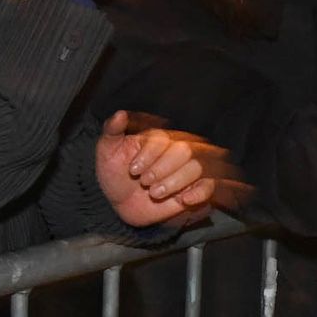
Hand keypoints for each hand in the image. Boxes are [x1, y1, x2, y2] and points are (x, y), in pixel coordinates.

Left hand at [97, 113, 231, 227]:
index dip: (149, 155)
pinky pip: (209, 186)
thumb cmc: (115, 174)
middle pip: (185, 151)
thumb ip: (112, 130)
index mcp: (159, 139)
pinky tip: (183, 199)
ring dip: (174, 183)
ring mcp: (187, 170)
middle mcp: (177, 151)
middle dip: (162, 169)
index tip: (133, 170)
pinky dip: (199, 192)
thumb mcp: (107, 151)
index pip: (164, 139)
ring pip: (196, 168)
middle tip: (145, 182)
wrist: (119, 203)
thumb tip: (120, 114)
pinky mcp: (195, 189)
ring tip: (154, 193)